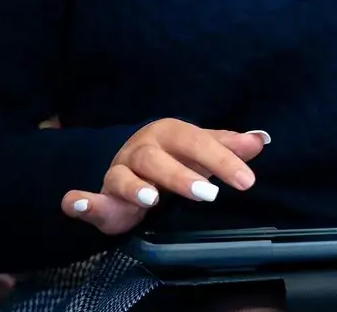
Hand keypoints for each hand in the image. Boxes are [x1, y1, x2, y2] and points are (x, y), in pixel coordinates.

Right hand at [60, 120, 269, 235]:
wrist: (135, 165)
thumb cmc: (177, 156)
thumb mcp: (203, 149)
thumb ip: (229, 147)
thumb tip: (261, 139)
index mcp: (171, 133)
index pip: (199, 144)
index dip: (224, 161)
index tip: (247, 182)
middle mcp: (143, 150)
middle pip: (159, 160)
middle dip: (181, 177)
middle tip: (208, 194)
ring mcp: (119, 173)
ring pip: (124, 178)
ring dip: (135, 188)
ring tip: (151, 199)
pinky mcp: (103, 198)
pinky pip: (89, 200)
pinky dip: (80, 202)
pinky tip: (75, 203)